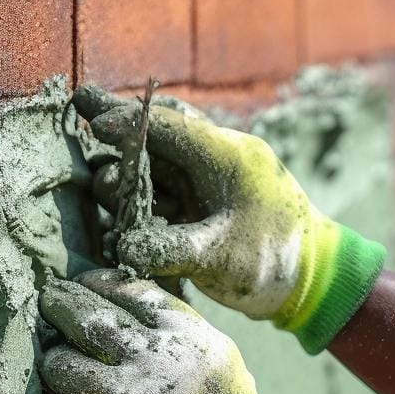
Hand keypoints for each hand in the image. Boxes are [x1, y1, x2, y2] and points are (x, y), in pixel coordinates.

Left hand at [39, 268, 313, 393]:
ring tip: (56, 364)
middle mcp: (156, 362)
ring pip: (64, 367)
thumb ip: (179, 334)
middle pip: (89, 319)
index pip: (130, 293)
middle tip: (49, 304)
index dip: (99, 284)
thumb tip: (127, 309)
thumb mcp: (219, 362)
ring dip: (54, 365)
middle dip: (61, 307)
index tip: (83, 283)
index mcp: (188, 337)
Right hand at [73, 84, 385, 353]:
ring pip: (162, 167)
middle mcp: (220, 163)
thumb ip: (171, 250)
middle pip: (161, 137)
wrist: (314, 283)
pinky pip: (170, 194)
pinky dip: (145, 198)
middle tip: (79, 111)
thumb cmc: (276, 263)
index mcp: (229, 157)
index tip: (88, 114)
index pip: (169, 126)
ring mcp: (215, 186)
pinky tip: (119, 205)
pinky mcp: (210, 210)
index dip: (126, 120)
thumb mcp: (221, 257)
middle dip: (120, 131)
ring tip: (103, 187)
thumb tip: (125, 248)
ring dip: (130, 173)